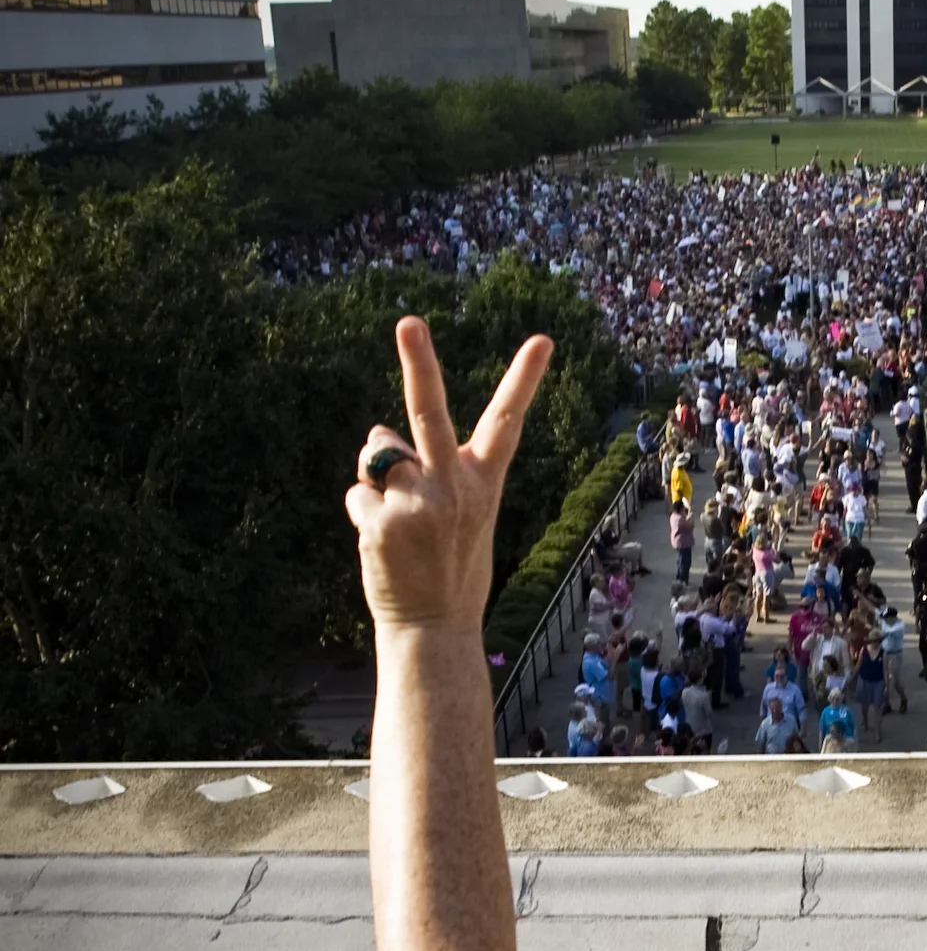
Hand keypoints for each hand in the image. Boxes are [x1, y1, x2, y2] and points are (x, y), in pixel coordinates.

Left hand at [344, 315, 552, 634]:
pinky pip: (359, 494)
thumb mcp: (457, 515)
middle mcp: (453, 486)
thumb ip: (428, 471)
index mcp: (481, 482)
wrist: (434, 628)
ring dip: (377, 477)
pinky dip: (364, 513)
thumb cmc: (448, 568)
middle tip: (409, 322)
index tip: (543, 340)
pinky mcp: (382, 522)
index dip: (525, 379)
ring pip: (378, 452)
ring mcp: (417, 503)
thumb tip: (377, 434)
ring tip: (399, 522)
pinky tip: (384, 546)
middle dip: (420, 364)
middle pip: (429, 413)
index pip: (507, 422)